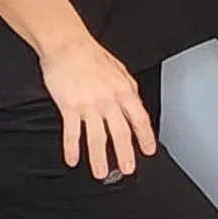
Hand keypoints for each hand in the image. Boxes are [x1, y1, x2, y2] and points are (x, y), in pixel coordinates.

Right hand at [42, 37, 154, 179]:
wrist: (68, 46)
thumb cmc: (92, 56)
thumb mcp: (120, 71)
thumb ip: (127, 91)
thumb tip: (134, 107)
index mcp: (124, 91)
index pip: (140, 119)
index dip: (145, 137)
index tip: (148, 151)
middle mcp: (109, 100)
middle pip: (120, 132)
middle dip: (125, 153)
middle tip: (126, 169)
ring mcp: (89, 105)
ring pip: (96, 137)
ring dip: (99, 158)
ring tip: (101, 172)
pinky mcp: (69, 106)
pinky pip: (72, 132)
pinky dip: (72, 148)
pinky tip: (73, 159)